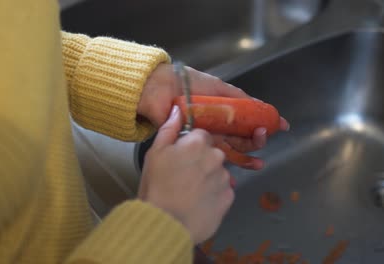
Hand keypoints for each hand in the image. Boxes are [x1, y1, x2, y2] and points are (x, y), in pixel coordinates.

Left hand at [138, 63, 288, 169]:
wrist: (160, 89)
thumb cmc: (188, 84)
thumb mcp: (217, 87)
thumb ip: (237, 97)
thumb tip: (259, 104)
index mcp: (223, 113)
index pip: (247, 122)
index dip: (263, 125)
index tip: (281, 126)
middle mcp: (216, 128)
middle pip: (240, 140)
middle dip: (256, 142)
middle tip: (263, 137)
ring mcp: (204, 139)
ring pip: (228, 153)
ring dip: (245, 160)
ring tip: (258, 163)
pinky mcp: (192, 147)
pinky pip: (208, 160)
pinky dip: (222, 172)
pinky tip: (233, 178)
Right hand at [138, 106, 233, 243]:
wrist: (165, 224)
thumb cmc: (156, 188)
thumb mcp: (154, 154)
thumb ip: (169, 129)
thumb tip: (177, 110)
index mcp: (198, 143)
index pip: (201, 136)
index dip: (190, 147)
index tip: (181, 158)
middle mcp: (216, 157)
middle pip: (213, 154)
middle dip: (202, 162)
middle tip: (183, 177)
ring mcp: (225, 178)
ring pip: (219, 173)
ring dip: (208, 179)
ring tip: (189, 193)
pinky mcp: (229, 198)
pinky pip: (224, 191)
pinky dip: (214, 195)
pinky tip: (198, 203)